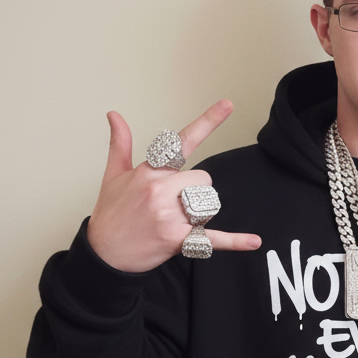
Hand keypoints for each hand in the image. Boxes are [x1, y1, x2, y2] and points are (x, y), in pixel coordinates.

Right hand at [86, 100, 261, 272]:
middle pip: (204, 179)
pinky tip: (254, 241)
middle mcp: (159, 190)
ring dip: (199, 214)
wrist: (103, 253)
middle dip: (196, 191)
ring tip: (174, 222)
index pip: (181, 142)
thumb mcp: (112, 176)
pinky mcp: (177, 239)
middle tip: (174, 205)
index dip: (207, 122)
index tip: (228, 104)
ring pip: (209, 204)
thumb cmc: (110, 214)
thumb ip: (120, 144)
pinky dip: (235, 242)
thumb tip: (114, 115)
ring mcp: (169, 215)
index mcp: (149, 172)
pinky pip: (212, 238)